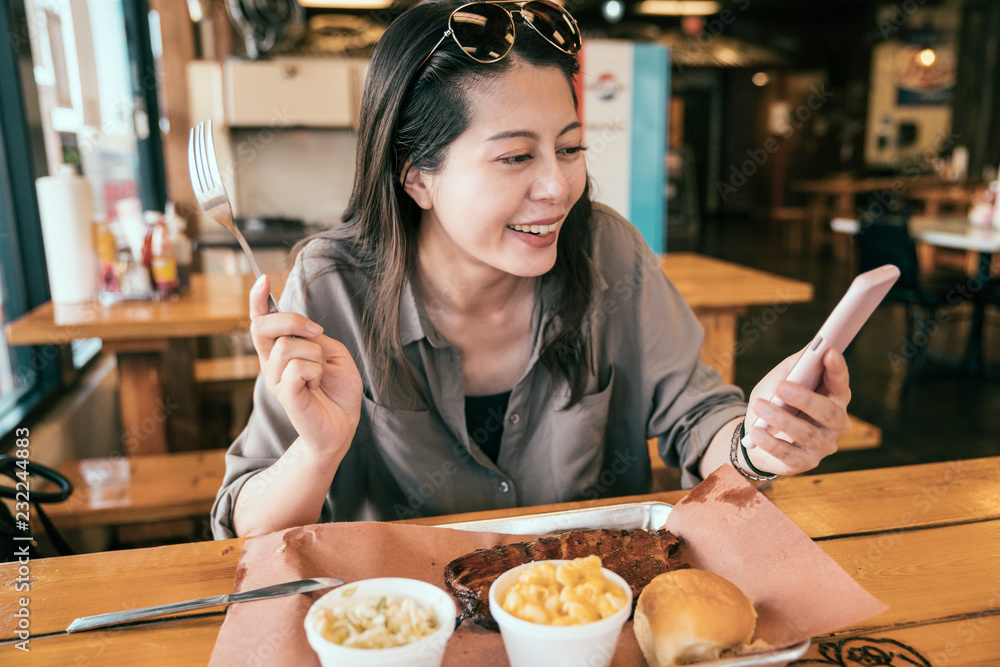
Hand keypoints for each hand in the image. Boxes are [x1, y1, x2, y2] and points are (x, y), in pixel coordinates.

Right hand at [249, 274, 362, 458]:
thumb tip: (301, 331)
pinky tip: (317, 385)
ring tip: (320, 372)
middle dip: (291, 320)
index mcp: (280, 351)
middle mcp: (272, 364)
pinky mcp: (286, 395)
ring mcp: (276, 380)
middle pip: (262, 327)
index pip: (260, 321)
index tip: (263, 279)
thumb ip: (316, 338)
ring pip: (287, 346)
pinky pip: (297, 368)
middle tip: (315, 332)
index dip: (258, 300)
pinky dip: (315, 371)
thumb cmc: (337, 390)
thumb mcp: (334, 353)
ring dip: (314, 353)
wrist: (343, 424)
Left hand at [741, 347, 851, 475]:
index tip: (829, 352)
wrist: (759, 437)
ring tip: (760, 406)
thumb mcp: (780, 379)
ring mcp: (822, 446)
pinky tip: (756, 431)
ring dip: (781, 419)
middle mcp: (835, 424)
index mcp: (835, 399)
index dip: (837, 369)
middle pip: (826, 411)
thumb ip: (795, 366)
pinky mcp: (803, 463)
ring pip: (805, 433)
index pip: (840, 384)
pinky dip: (770, 441)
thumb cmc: (777, 402)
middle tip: (782, 386)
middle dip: (804, 398)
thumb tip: (809, 348)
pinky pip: (787, 453)